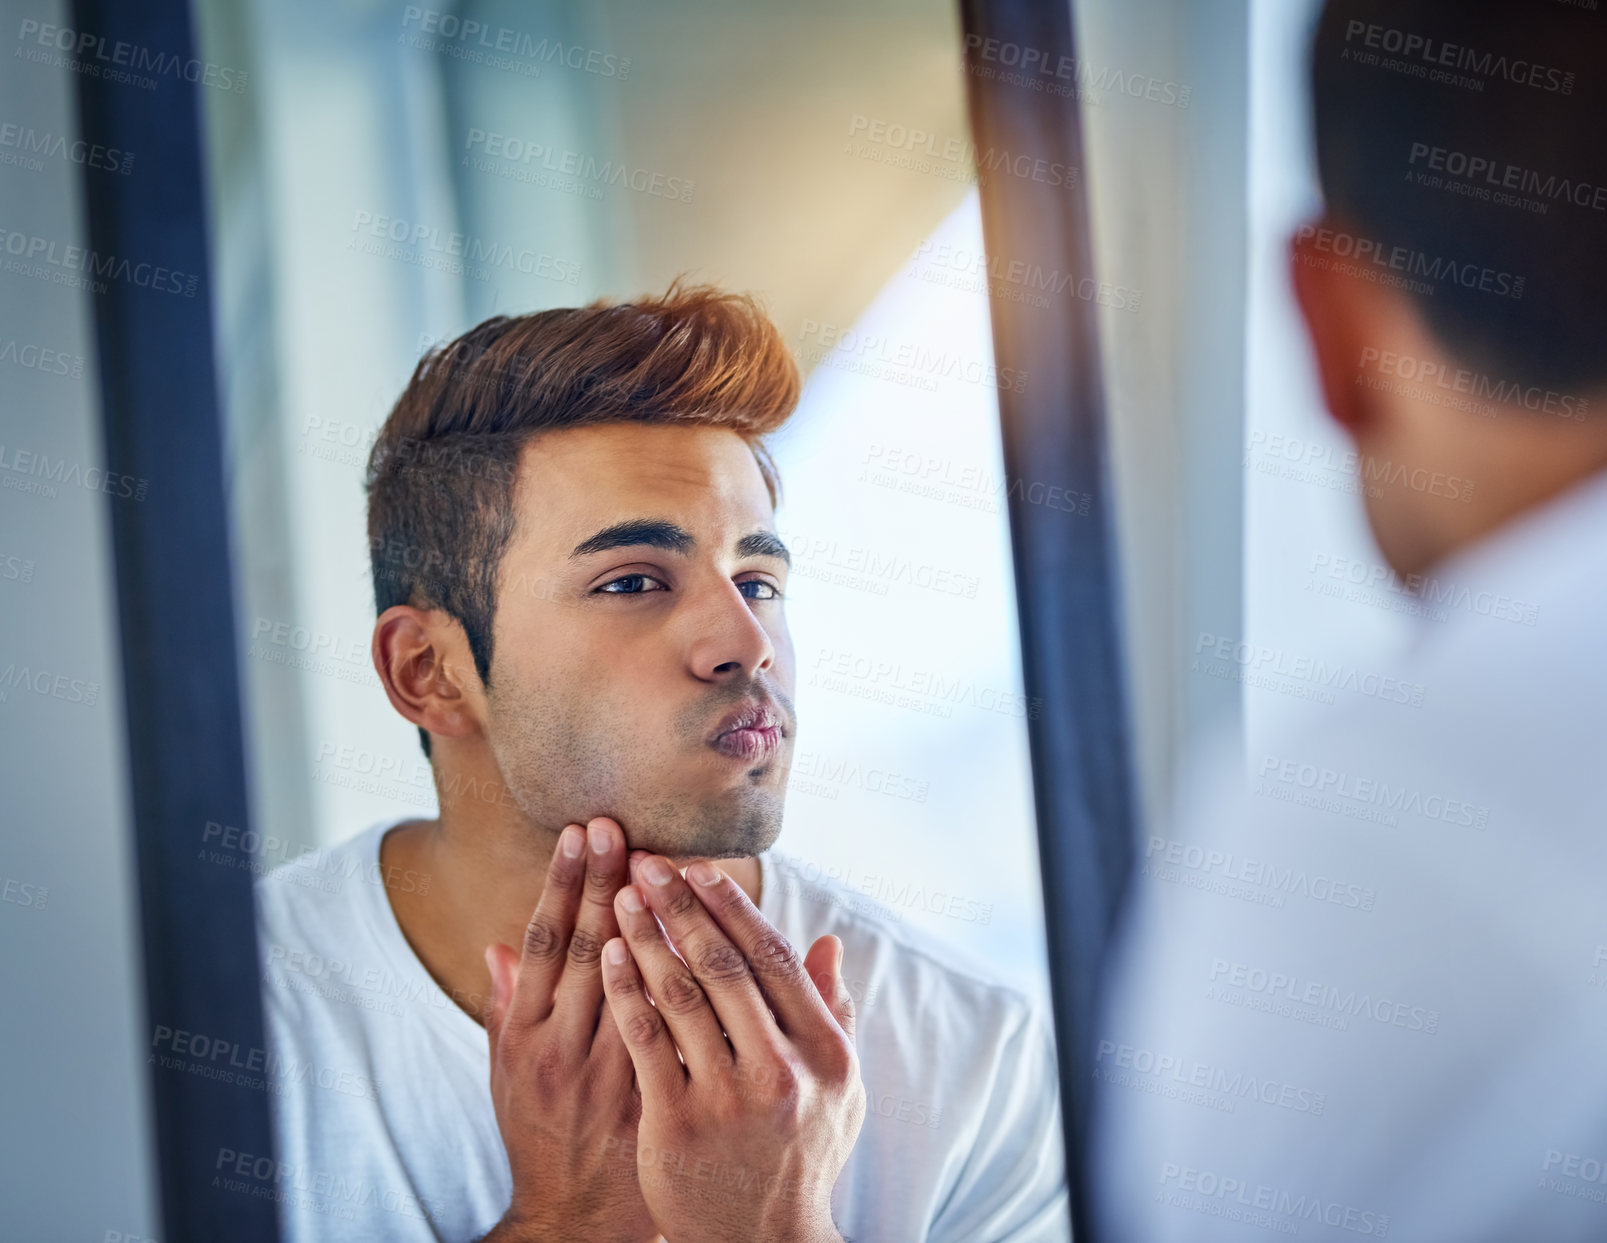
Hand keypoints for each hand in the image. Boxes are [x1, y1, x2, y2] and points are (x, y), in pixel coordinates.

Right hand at [479, 818, 660, 1242]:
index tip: (578, 832)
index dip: (560, 884)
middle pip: (588, 951)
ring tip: (660, 861)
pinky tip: (699, 937)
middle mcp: (562, 1051)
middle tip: (618, 824)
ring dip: (649, 919)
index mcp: (524, 1036)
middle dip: (603, 883)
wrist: (576, 1216)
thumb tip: (496, 945)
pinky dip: (684, 980)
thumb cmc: (539, 1132)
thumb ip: (505, 1008)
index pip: (544, 943)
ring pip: (634, 982)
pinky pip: (672, 1027)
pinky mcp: (649, 1094)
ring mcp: (610, 1074)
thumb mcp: (505, 1074)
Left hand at [601, 854, 864, 1242]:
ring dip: (647, 937)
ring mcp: (729, 1100)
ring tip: (620, 895)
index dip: (734, 907)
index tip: (700, 866)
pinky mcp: (678, 1125)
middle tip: (647, 860)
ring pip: (681, 996)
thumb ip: (832, 1013)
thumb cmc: (800, 1154)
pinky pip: (646, 1041)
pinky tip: (607, 956)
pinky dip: (627, 990)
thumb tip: (828, 942)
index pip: (775, 959)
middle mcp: (782, 1072)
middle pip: (725, 967)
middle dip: (682, 906)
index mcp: (824, 1054)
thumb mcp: (839, 1090)